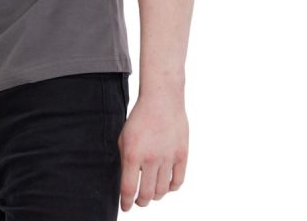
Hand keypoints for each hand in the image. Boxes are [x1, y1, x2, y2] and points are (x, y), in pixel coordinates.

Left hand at [118, 95, 188, 210]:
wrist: (162, 100)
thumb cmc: (140, 118)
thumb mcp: (124, 138)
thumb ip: (125, 160)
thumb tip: (128, 182)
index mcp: (132, 154)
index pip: (128, 189)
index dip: (126, 203)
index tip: (125, 207)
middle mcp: (150, 159)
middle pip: (146, 194)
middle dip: (141, 202)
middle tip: (139, 201)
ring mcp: (168, 158)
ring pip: (162, 191)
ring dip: (155, 196)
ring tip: (151, 193)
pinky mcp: (182, 155)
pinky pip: (178, 181)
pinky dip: (170, 188)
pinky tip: (165, 185)